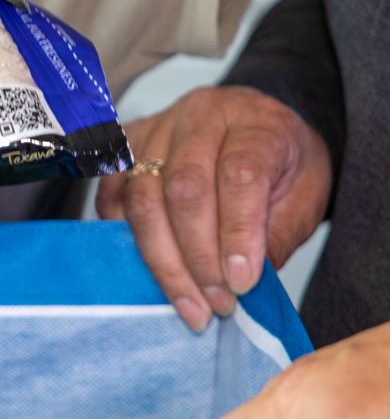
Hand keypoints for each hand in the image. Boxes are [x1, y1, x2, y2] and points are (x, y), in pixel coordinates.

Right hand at [96, 86, 330, 331]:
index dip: (238, 233)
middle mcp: (202, 115)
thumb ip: (275, 235)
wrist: (256, 130)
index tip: (242, 284)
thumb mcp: (305, 197)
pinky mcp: (127, 145)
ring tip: (187, 301)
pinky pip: (113, 194)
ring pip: (143, 195)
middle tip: (215, 303)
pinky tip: (148, 268)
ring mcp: (158, 127)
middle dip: (197, 256)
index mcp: (257, 122)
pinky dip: (126, 237)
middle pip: (184, 187)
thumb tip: (240, 283)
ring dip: (162, 258)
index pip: (240, 174)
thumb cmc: (283, 165)